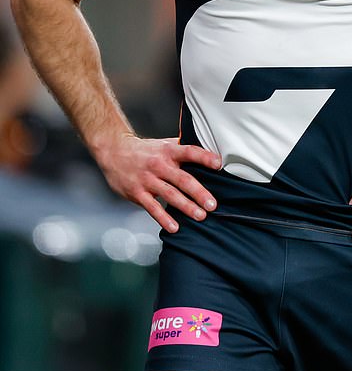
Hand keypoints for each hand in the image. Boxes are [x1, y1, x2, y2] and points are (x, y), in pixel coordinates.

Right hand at [98, 134, 221, 231]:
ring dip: (186, 207)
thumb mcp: (164, 144)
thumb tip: (206, 148)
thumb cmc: (144, 149)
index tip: (218, 164)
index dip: (204, 157)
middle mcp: (159, 165)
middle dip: (199, 193)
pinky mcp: (137, 193)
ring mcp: (148, 179)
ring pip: (170, 195)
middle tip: (212, 204)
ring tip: (200, 216)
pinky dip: (163, 218)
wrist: (114, 151)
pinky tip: (174, 227)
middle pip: (182, 179)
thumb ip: (183, 148)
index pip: (189, 152)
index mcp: (168, 151)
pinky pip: (152, 207)